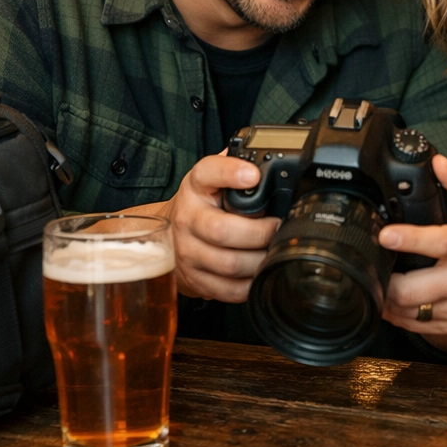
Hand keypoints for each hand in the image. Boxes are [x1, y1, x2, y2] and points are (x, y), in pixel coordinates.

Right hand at [140, 153, 279, 302]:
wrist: (168, 236)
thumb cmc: (202, 204)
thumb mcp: (214, 178)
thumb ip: (237, 163)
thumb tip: (270, 157)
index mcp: (196, 186)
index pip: (208, 173)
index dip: (230, 173)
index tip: (253, 174)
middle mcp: (188, 218)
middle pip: (223, 230)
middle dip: (260, 232)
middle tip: (278, 227)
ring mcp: (187, 251)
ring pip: (229, 264)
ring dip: (259, 260)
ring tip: (273, 250)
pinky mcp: (193, 279)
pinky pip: (227, 289)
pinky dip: (249, 284)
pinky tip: (259, 272)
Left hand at [379, 155, 446, 338]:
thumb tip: (438, 162)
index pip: (441, 243)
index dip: (410, 240)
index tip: (386, 235)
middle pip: (413, 289)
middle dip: (385, 277)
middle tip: (371, 261)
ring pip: (409, 311)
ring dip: (386, 296)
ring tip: (375, 277)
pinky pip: (416, 326)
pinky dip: (396, 314)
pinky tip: (388, 298)